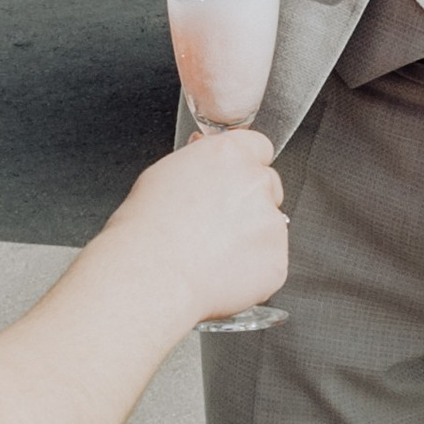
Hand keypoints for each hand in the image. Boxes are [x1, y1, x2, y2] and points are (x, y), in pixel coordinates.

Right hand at [112, 129, 287, 325]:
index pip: (258, 147)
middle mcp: (255, 183)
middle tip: (217, 225)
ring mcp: (271, 222)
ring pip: (270, 227)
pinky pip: (270, 262)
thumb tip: (209, 165)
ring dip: (251, 238)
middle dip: (250, 203)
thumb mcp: (164, 176)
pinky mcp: (276, 260)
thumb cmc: (147, 231)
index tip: (235, 181)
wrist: (151, 276)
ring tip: (211, 254)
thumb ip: (200, 164)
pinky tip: (220, 272)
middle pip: (268, 186)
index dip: (244, 167)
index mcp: (229, 154)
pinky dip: (253, 270)